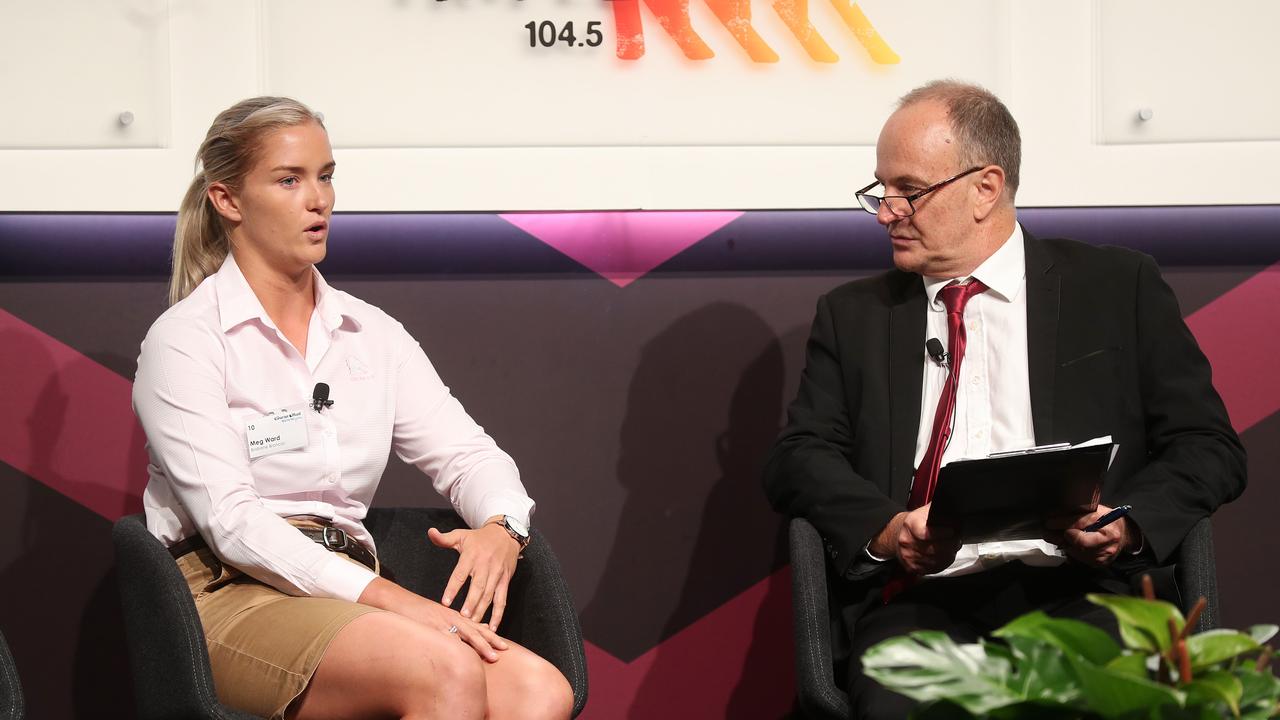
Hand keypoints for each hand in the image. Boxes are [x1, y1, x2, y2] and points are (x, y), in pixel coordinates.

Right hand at [357, 576, 508, 661]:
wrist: (400, 602)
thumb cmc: (420, 612)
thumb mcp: (443, 616)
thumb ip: (460, 624)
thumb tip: (479, 629)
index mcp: (455, 617)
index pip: (478, 628)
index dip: (492, 637)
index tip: (505, 647)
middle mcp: (452, 619)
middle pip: (476, 631)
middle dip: (491, 642)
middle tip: (504, 652)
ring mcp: (442, 623)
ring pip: (466, 635)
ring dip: (480, 646)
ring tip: (491, 656)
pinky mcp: (431, 627)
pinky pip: (446, 638)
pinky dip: (456, 647)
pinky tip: (464, 656)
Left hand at [429, 516, 520, 629]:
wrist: (506, 534)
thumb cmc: (479, 538)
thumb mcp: (461, 535)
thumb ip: (444, 538)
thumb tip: (430, 532)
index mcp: (471, 556)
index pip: (460, 574)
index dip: (453, 588)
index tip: (445, 601)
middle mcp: (485, 566)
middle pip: (477, 587)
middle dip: (471, 603)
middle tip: (462, 618)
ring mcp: (496, 575)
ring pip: (489, 595)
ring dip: (482, 610)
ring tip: (473, 624)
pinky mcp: (505, 581)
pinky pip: (502, 600)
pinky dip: (498, 614)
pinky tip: (492, 627)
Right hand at [872, 505, 960, 575]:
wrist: (898, 536)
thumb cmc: (916, 523)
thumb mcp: (924, 512)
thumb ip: (938, 511)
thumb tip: (954, 510)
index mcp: (910, 525)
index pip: (926, 533)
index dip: (941, 533)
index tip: (951, 531)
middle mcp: (907, 541)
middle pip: (933, 549)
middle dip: (950, 545)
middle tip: (957, 541)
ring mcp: (908, 556)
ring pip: (935, 561)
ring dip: (948, 555)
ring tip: (953, 548)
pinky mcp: (912, 567)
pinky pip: (932, 569)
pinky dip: (943, 563)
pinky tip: (946, 556)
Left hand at [1044, 504, 1135, 567]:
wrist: (1123, 535)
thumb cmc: (1107, 520)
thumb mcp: (1096, 510)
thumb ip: (1078, 512)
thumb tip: (1054, 514)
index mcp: (1108, 526)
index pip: (1081, 524)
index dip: (1062, 523)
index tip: (1049, 522)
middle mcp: (1108, 543)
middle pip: (1077, 542)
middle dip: (1059, 536)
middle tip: (1047, 531)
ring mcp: (1103, 556)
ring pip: (1074, 551)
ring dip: (1062, 543)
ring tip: (1056, 536)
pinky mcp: (1098, 564)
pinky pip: (1078, 558)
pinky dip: (1070, 550)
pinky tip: (1069, 543)